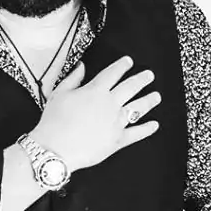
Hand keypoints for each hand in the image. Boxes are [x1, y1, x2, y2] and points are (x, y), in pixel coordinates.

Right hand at [32, 57, 160, 172]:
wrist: (55, 149)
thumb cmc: (54, 122)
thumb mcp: (59, 94)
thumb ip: (73, 79)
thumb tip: (81, 66)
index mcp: (95, 90)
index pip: (113, 73)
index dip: (122, 65)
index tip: (128, 61)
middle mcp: (110, 104)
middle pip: (131, 87)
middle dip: (142, 79)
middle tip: (149, 75)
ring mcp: (116, 122)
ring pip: (138, 107)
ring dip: (149, 101)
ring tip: (157, 96)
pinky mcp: (118, 140)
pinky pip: (137, 133)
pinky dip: (147, 129)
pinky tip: (154, 125)